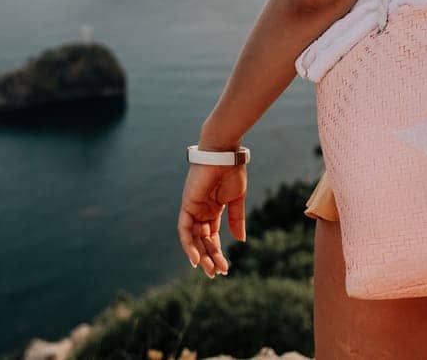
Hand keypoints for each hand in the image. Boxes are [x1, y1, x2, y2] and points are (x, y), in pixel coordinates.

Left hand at [176, 161, 245, 277]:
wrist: (224, 153)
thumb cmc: (232, 171)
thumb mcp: (237, 199)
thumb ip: (237, 219)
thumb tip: (241, 241)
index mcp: (213, 210)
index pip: (213, 237)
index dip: (217, 253)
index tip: (225, 269)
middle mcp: (201, 211)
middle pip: (203, 240)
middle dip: (209, 258)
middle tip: (216, 274)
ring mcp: (193, 208)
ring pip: (193, 238)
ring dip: (200, 255)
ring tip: (209, 270)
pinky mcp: (187, 204)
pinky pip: (184, 229)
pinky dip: (188, 244)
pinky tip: (195, 258)